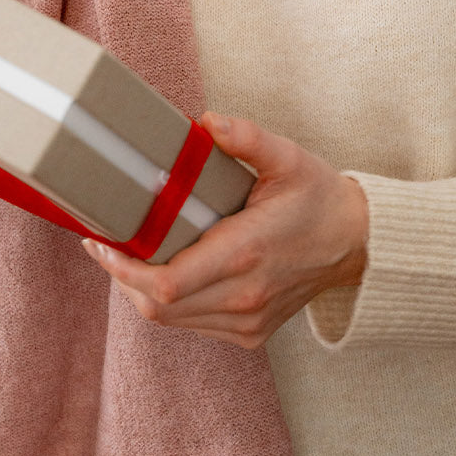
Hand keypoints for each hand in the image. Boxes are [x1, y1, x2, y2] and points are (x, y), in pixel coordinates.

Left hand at [82, 112, 367, 349]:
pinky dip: (167, 304)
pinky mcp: (251, 333)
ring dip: (139, 291)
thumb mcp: (288, 156)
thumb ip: (247, 137)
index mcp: (246, 252)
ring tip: (123, 254)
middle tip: (101, 241)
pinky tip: (159, 272)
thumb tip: (206, 122)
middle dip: (121, 275)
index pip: (167, 281)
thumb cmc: (318, 195)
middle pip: (158, 304)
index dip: (123, 267)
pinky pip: (192, 325)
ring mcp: (248, 321)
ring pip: (171, 320)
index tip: (99, 241)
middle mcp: (244, 295)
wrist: (357, 243)